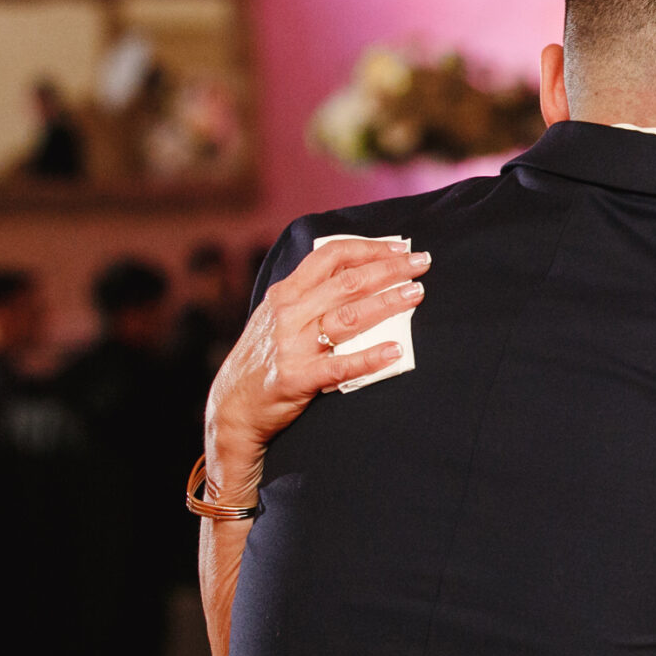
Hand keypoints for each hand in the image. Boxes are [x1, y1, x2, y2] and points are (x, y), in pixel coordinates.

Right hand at [203, 238, 431, 500]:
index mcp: (286, 294)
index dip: (368, 248)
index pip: (330, 257)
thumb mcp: (277, 316)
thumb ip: (308, 293)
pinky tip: (395, 351)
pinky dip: (370, 358)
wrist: (233, 407)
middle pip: (347, 282)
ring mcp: (293, 345)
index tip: (399, 248)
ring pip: (348, 317)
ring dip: (387, 303)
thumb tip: (357, 272)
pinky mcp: (298, 378)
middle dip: (389, 269)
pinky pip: (341, 366)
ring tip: (417, 294)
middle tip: (422, 263)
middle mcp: (289, 314)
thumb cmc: (265, 358)